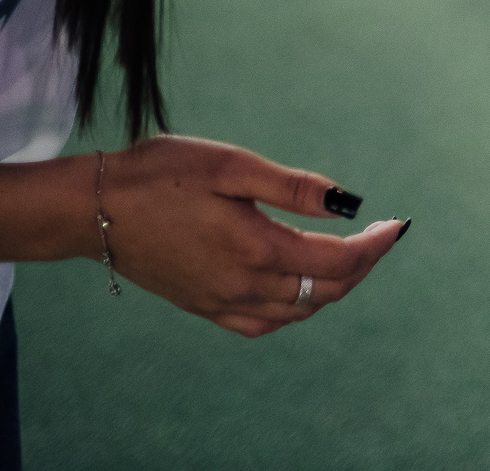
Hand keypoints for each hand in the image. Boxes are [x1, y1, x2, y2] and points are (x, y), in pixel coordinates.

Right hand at [99, 135, 406, 337]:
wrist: (93, 210)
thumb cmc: (160, 175)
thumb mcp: (231, 166)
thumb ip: (292, 187)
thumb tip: (348, 203)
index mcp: (257, 250)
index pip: (338, 262)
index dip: (375, 246)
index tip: (397, 225)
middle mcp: (243, 286)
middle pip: (325, 291)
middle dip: (362, 265)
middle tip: (380, 236)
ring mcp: (221, 302)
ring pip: (297, 311)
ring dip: (332, 287)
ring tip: (349, 255)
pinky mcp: (202, 306)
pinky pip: (262, 323)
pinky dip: (293, 309)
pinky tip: (298, 287)